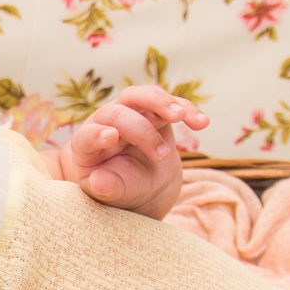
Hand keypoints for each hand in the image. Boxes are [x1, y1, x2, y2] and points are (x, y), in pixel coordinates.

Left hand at [57, 85, 208, 215]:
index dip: (97, 134)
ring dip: (163, 103)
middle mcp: (108, 122)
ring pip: (144, 96)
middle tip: (161, 154)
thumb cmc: (118, 188)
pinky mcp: (155, 113)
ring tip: (181, 116)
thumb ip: (106, 187)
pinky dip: (187, 110)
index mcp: (88, 144)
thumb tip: (98, 182)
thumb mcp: (111, 192)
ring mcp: (132, 114)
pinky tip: (202, 122)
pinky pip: (171, 104)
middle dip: (141, 130)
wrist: (137, 184)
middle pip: (119, 110)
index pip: (88, 133)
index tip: (110, 138)